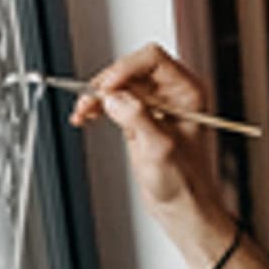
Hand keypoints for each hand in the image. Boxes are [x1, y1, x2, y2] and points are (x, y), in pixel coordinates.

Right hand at [68, 43, 221, 218]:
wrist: (183, 208)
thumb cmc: (185, 184)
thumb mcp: (161, 150)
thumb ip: (137, 119)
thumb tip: (113, 97)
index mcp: (187, 93)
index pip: (152, 59)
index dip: (126, 68)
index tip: (107, 88)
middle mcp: (173, 94)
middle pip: (131, 69)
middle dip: (106, 84)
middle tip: (88, 102)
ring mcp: (156, 106)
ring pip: (119, 85)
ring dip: (97, 96)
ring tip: (82, 113)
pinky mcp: (141, 118)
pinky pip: (115, 101)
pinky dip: (98, 106)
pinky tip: (86, 116)